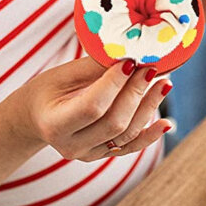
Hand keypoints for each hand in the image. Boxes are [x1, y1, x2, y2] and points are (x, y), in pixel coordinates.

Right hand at [13, 57, 171, 161]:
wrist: (38, 117)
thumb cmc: (48, 90)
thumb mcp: (63, 75)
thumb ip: (94, 67)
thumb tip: (128, 51)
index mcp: (55, 125)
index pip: (92, 107)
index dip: (115, 84)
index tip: (130, 61)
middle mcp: (72, 146)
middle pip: (114, 123)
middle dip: (136, 93)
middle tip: (151, 68)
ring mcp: (90, 154)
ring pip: (127, 134)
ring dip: (149, 107)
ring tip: (164, 82)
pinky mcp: (104, 154)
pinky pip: (132, 147)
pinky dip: (151, 135)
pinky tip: (167, 122)